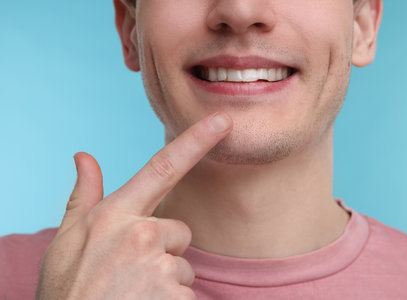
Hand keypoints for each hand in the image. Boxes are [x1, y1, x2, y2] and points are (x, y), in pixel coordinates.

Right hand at [36, 112, 231, 299]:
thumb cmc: (67, 290)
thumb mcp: (66, 239)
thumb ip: (83, 196)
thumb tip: (84, 157)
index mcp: (115, 214)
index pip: (163, 167)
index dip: (196, 141)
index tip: (223, 121)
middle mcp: (140, 235)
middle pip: (178, 231)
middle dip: (164, 248)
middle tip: (131, 271)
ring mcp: (158, 267)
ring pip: (182, 265)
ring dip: (166, 279)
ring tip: (133, 292)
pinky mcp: (174, 297)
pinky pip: (186, 293)